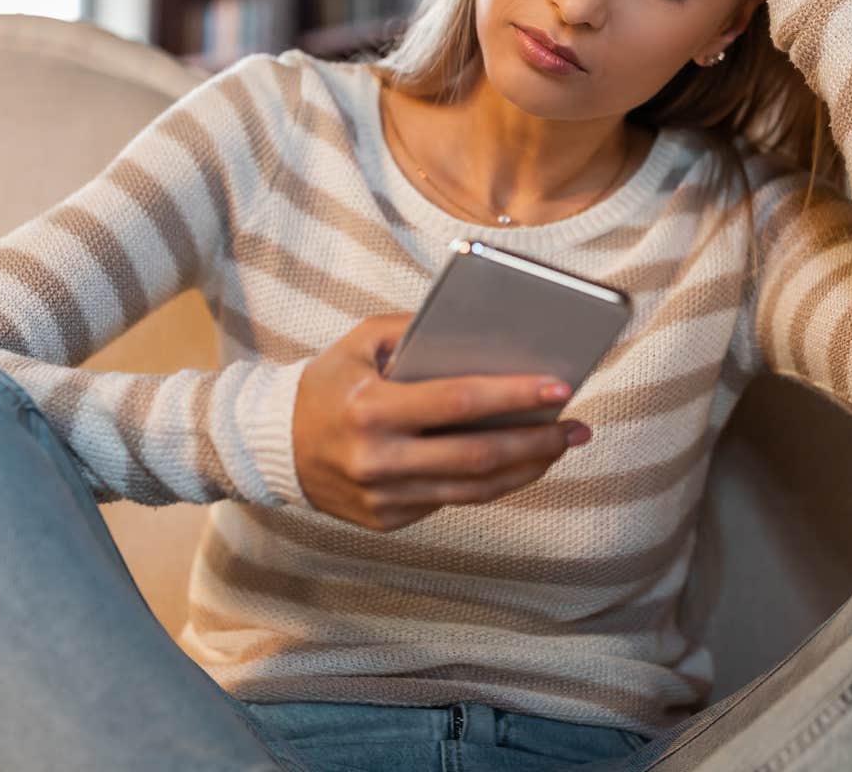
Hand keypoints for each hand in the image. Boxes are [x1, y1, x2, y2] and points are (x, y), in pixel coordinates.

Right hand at [291, 312, 590, 532]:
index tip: (561, 387)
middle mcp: (378, 459)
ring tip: (561, 446)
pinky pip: (452, 502)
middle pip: (477, 455)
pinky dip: (492, 482)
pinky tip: (520, 463)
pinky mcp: (387, 520)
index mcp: (371, 408)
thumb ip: (415, 330)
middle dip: (537, 441)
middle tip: (577, 427)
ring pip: (474, 489)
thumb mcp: (360, 342)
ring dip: (526, 468)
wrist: (274, 447)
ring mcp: (383, 497)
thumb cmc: (327, 383)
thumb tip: (484, 335)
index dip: (515, 396)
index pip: (460, 402)